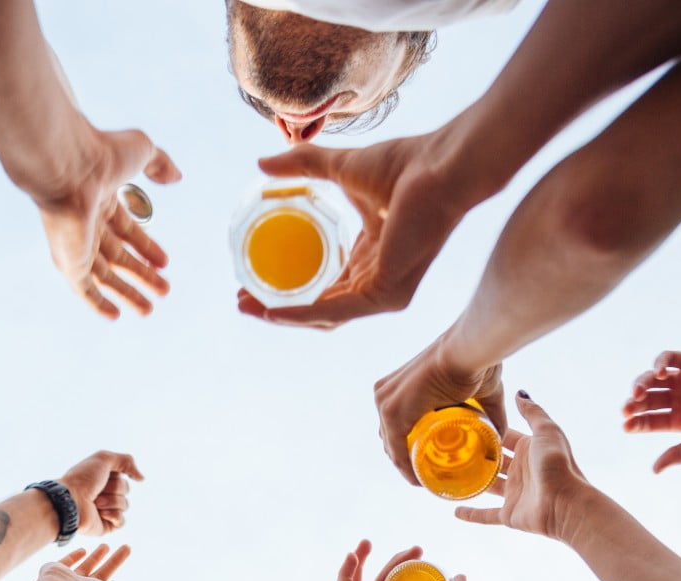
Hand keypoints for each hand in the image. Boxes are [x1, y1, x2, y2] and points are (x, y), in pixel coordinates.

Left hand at [30, 127, 180, 318]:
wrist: (69, 167)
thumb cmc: (102, 154)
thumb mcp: (142, 151)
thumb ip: (161, 163)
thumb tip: (177, 177)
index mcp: (102, 200)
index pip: (126, 230)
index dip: (146, 247)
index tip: (165, 263)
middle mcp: (87, 224)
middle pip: (117, 256)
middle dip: (141, 274)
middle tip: (163, 289)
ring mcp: (76, 244)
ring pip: (104, 276)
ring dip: (127, 292)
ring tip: (149, 310)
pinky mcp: (68, 261)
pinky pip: (83, 289)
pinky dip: (97, 303)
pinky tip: (114, 316)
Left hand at [59, 451, 144, 535]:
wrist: (71, 501)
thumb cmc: (82, 479)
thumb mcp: (104, 458)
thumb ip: (126, 461)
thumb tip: (141, 478)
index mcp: (102, 479)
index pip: (123, 476)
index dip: (115, 475)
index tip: (102, 475)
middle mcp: (103, 493)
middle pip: (125, 489)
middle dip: (114, 488)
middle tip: (97, 491)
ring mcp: (105, 510)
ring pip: (125, 505)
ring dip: (110, 501)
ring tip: (95, 503)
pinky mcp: (105, 525)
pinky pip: (122, 521)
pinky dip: (113, 516)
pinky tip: (101, 513)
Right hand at [235, 133, 473, 328]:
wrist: (438, 167)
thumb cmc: (404, 165)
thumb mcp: (340, 167)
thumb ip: (303, 165)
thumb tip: (261, 162)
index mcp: (371, 254)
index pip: (327, 283)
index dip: (289, 286)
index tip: (253, 278)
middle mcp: (378, 279)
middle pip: (321, 306)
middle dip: (278, 307)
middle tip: (242, 298)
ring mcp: (384, 291)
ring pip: (324, 316)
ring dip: (283, 315)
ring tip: (248, 306)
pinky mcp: (386, 294)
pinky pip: (336, 312)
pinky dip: (302, 313)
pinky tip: (272, 310)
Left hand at [374, 337, 506, 484]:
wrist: (470, 350)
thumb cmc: (478, 363)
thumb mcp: (483, 394)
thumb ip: (490, 414)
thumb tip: (500, 436)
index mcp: (399, 386)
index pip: (397, 424)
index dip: (410, 448)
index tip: (428, 464)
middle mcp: (386, 392)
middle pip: (392, 436)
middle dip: (409, 458)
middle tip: (431, 474)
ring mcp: (385, 400)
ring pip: (392, 444)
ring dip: (408, 465)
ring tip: (427, 480)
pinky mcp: (391, 409)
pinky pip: (395, 447)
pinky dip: (406, 466)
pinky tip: (419, 480)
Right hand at [456, 391, 593, 542]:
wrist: (566, 503)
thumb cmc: (558, 464)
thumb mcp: (547, 431)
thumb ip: (533, 412)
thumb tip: (520, 393)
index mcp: (529, 449)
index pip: (505, 437)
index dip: (489, 430)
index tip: (467, 423)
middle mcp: (521, 470)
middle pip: (494, 461)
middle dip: (477, 455)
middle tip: (452, 447)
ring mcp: (514, 493)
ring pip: (488, 486)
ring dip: (473, 482)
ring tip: (449, 475)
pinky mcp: (509, 514)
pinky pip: (486, 515)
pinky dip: (472, 515)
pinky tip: (455, 511)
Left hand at [621, 350, 680, 472]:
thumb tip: (655, 470)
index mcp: (680, 420)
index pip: (649, 421)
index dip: (635, 422)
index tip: (626, 425)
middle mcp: (679, 400)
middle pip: (647, 400)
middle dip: (634, 403)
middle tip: (628, 407)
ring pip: (653, 379)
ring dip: (642, 383)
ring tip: (640, 390)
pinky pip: (669, 358)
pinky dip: (659, 362)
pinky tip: (661, 371)